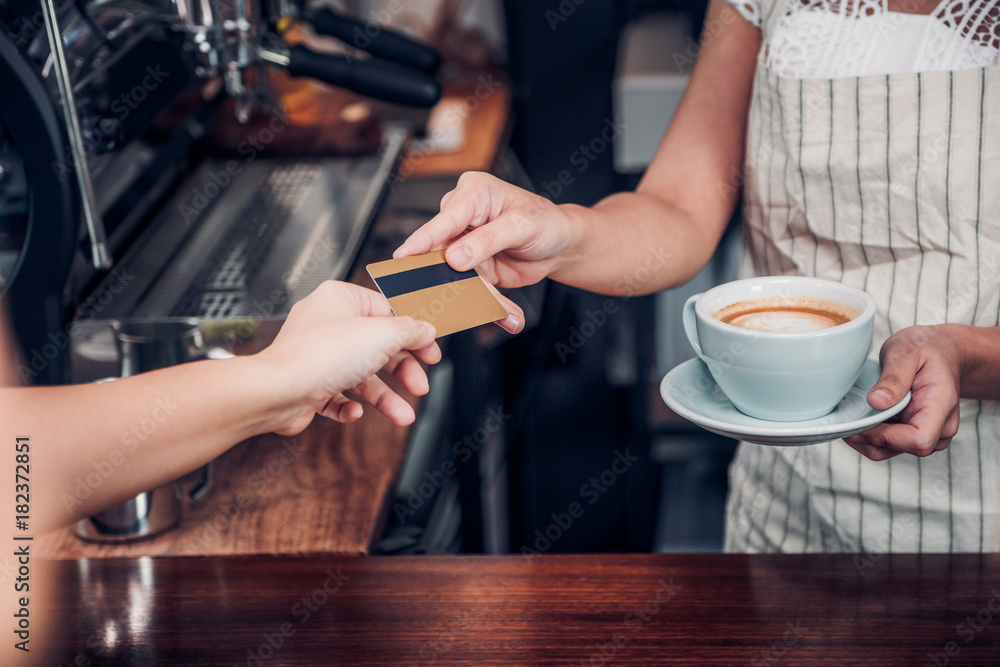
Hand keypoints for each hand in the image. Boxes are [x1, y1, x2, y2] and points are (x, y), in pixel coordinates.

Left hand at [256, 281, 440, 433]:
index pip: (387, 310)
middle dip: (402, 370)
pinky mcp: (309, 383)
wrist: (277, 392)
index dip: (413, 331)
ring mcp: (317, 354)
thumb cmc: (319, 355)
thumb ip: (410, 330)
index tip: (429, 348)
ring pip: (361, 375)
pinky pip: (339, 394)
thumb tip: (426, 330)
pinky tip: (355, 411)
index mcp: (341, 299)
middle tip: (419, 384)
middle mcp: (327, 323)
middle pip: (378, 346)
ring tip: (402, 414)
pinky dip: (351, 406)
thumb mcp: (382, 335)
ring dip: (384, 397)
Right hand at [393, 171, 577, 332]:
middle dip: (452, 276)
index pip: (445, 217)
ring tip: (503, 309)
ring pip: (454, 273)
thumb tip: (456, 256)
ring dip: (476, 295)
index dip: (425, 237)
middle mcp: (463, 216)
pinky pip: (470, 287)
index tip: (406, 254)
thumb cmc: (546, 223)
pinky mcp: (471, 266)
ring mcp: (464, 243)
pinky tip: (507, 314)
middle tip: (462, 294)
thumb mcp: (522, 226)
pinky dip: (487, 302)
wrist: (560, 245)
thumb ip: (488, 240)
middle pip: (442, 248)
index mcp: (474, 193)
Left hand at [843, 325, 960, 460]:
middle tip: (847, 420)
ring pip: (894, 450)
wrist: (942, 351)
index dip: (887, 437)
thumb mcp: (907, 350)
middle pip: (905, 448)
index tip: (863, 421)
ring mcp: (931, 432)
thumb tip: (876, 403)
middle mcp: (941, 425)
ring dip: (868, 439)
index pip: (920, 439)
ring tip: (851, 419)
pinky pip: (892, 444)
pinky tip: (861, 419)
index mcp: (941, 404)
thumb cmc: (925, 348)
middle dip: (871, 438)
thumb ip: (894, 377)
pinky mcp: (916, 432)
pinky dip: (872, 436)